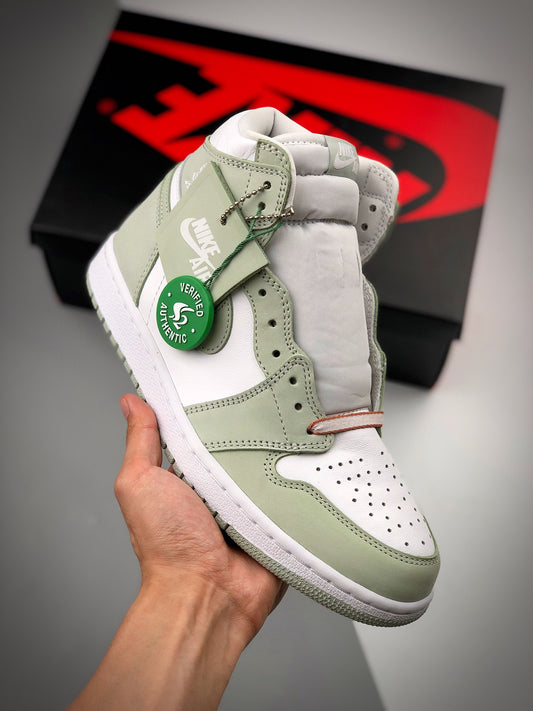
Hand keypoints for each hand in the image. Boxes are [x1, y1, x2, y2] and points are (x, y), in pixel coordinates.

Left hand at [115, 393, 286, 642]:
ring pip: (271, 464)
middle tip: (268, 397)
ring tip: (293, 424)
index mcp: (189, 477)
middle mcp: (221, 489)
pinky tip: (310, 457)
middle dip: (252, 427)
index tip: (225, 378)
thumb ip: (140, 441)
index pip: (203, 431)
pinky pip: (296, 491)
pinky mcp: (279, 520)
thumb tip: (131, 401)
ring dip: (279, 453)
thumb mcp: (141, 482)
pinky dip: (301, 479)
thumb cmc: (166, 545)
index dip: (212, 408)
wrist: (206, 595)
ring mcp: (252, 505)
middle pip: (242, 445)